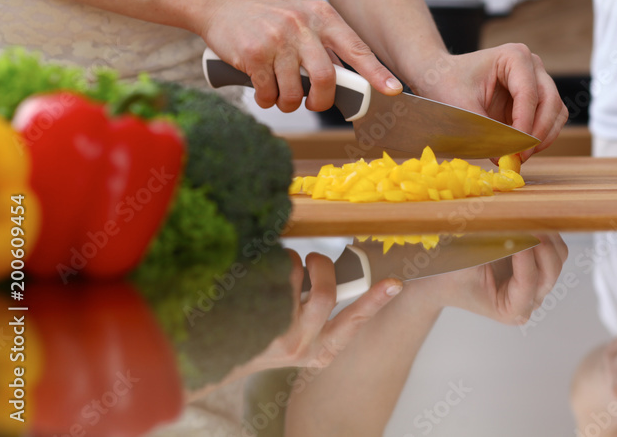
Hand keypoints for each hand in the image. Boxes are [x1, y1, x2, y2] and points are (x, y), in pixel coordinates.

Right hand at [200, 0, 401, 112]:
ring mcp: (277, 39)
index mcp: (323, 16)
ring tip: (281, 96)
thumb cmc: (267, 17)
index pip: (356, 48)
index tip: (393, 90)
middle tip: (314, 105)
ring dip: (288, 103)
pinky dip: (266, 99)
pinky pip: (267, 92)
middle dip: (321, 102)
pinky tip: (262, 90)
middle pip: (326, 78)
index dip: (376, 73)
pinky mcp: (253, 53)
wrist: (221, 3)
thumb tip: (351, 82)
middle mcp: (302, 25)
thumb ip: (326, 46)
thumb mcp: (303, 20)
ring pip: (294, 91)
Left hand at [252, 250, 401, 369]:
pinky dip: (269, 264)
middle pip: (325, 293)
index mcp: (323, 350)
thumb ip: (321, 309)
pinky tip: (260, 275)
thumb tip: (335, 271)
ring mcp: (276, 335)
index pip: (355, 321)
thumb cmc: (270, 337)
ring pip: (294, 276)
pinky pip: (269, 274)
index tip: (394, 283)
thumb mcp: (305, 337)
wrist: (222, 357)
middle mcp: (302, 346)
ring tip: (282, 270)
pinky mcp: (252, 320)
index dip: (376, 300)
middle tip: (313, 260)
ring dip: (291, 262)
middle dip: (321, 265)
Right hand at [404, 234, 568, 324]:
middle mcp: (528, 301)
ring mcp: (536, 284)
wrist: (441, 275)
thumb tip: (510, 226)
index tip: (516, 234)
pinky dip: (545, 232)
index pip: (528, 283)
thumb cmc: (449, 274)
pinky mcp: (537, 265)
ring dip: (546, 236)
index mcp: (511, 310)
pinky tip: (529, 219)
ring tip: (527, 217)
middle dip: (542, 246)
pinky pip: (553, 247)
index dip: (525, 257)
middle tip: (528, 222)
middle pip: (550, 272)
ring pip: (557, 257)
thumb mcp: (465, 262)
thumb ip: (489, 248)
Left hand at [413, 45, 568, 160]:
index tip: (515, 149)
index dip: (525, 124)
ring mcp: (538, 81)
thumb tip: (503, 157)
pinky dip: (541, 137)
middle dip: (538, 132)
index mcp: (514, 56)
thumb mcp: (462, 107)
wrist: (442, 78)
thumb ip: (484, 130)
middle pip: (550, 102)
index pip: (528, 94)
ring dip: (543, 137)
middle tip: (520, 156)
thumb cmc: (449, 84)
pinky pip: (551, 120)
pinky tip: (521, 149)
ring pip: (556, 112)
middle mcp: (532, 66)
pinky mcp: (537, 99)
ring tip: (519, 155)